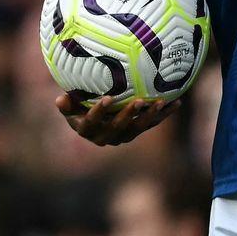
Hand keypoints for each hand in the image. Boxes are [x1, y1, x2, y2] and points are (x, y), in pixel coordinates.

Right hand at [55, 94, 179, 145]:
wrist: (91, 119)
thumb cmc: (76, 106)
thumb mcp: (69, 107)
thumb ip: (66, 105)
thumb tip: (60, 99)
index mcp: (88, 130)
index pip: (93, 122)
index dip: (100, 112)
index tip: (108, 98)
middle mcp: (106, 136)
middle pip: (119, 128)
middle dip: (129, 115)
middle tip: (138, 101)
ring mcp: (123, 135)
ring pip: (138, 128)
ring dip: (150, 116)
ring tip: (160, 102)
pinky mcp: (136, 130)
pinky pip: (150, 123)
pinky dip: (163, 114)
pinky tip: (177, 102)